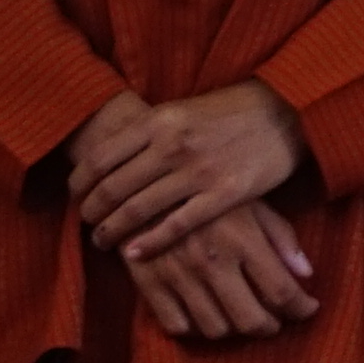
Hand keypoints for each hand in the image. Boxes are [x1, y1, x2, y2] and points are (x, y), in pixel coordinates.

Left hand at [67, 81, 306, 258]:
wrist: (287, 111)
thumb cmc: (230, 111)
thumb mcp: (182, 110)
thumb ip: (146, 134)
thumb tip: (105, 160)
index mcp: (159, 121)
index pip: (99, 159)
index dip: (79, 184)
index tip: (76, 197)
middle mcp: (174, 145)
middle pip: (113, 188)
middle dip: (91, 212)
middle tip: (87, 224)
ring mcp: (200, 171)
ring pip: (137, 209)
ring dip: (112, 230)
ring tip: (103, 241)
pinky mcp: (226, 194)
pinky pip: (177, 225)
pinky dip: (150, 242)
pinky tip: (134, 252)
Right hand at [125, 203, 322, 343]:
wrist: (145, 185)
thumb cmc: (210, 193)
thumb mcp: (253, 204)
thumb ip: (282, 239)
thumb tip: (307, 274)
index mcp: (243, 240)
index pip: (281, 291)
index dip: (301, 309)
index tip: (308, 309)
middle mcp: (212, 262)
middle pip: (250, 320)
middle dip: (269, 327)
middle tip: (275, 321)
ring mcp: (178, 276)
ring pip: (214, 329)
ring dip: (234, 330)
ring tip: (241, 316)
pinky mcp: (148, 284)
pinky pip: (176, 326)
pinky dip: (196, 329)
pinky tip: (206, 315)